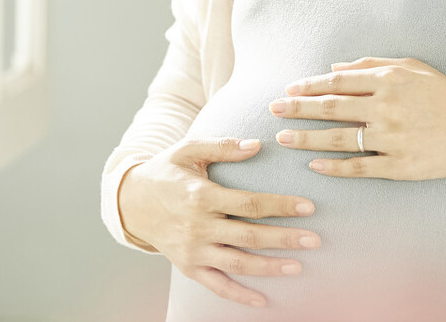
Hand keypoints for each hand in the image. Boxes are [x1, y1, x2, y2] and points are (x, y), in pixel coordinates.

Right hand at [117, 136, 320, 308]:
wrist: (131, 202)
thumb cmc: (165, 172)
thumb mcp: (188, 150)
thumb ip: (222, 146)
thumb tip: (256, 145)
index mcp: (201, 196)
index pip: (249, 203)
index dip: (280, 205)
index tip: (308, 206)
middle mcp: (197, 226)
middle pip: (249, 236)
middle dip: (285, 239)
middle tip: (315, 240)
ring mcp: (192, 250)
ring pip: (237, 263)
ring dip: (269, 267)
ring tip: (298, 266)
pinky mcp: (188, 267)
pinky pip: (216, 286)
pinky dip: (239, 296)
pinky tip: (263, 300)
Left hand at [269, 56, 445, 179]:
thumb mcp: (411, 67)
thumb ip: (371, 64)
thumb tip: (333, 68)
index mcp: (387, 80)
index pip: (336, 82)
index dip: (308, 86)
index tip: (287, 89)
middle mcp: (386, 107)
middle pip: (330, 108)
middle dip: (297, 108)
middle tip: (273, 110)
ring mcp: (393, 138)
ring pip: (338, 139)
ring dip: (306, 139)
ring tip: (284, 139)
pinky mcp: (401, 165)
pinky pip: (360, 167)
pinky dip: (334, 167)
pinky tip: (314, 166)